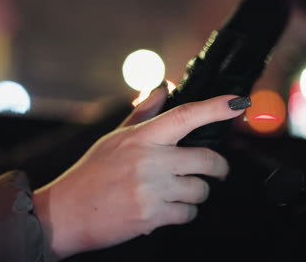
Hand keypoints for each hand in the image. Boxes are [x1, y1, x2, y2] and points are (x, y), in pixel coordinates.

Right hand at [33, 86, 246, 258]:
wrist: (68, 212)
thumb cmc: (91, 174)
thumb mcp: (114, 139)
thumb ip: (143, 113)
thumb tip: (162, 90)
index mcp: (140, 138)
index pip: (185, 116)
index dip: (216, 108)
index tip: (237, 104)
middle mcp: (149, 161)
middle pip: (206, 159)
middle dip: (219, 168)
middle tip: (217, 170)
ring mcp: (151, 190)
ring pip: (200, 190)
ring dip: (197, 193)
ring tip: (179, 193)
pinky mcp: (152, 216)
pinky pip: (188, 214)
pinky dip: (185, 213)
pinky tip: (169, 209)